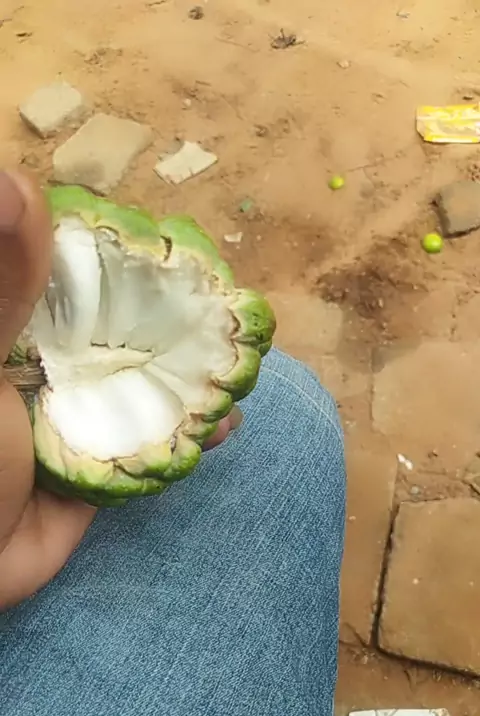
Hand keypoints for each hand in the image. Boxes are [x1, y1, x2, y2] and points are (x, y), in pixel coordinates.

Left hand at [0, 170, 237, 609]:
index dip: (119, 262)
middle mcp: (41, 369)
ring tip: (238, 357)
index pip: (70, 280)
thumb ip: (0, 280)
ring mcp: (70, 424)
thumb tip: (19, 182)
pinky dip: (187, 438)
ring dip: (188, 377)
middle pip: (115, 333)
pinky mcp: (94, 475)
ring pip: (138, 390)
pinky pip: (145, 450)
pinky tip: (226, 424)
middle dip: (167, 320)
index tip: (172, 249)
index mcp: (12, 330)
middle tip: (221, 304)